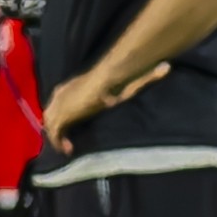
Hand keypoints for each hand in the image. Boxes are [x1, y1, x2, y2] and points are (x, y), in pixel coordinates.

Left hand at [41, 62, 168, 152]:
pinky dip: (59, 142)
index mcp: (69, 87)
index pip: (59, 102)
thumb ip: (146, 77)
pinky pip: (54, 133)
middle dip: (57, 128)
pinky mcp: (61, 115)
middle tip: (68, 141)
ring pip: (50, 124)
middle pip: (51, 114)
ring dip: (58, 137)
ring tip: (69, 147)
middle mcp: (60, 95)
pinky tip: (70, 149)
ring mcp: (58, 105)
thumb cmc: (115, 82)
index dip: (64, 116)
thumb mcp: (127, 82)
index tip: (71, 128)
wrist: (105, 81)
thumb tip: (166, 67)